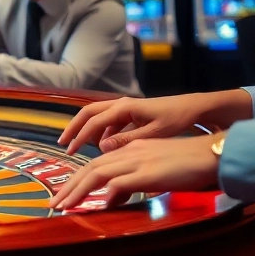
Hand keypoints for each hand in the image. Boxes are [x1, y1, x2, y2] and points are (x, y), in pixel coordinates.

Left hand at [49, 134, 219, 210]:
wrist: (212, 154)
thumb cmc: (188, 164)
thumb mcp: (153, 172)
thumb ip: (131, 182)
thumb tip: (112, 198)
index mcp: (128, 150)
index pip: (94, 165)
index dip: (75, 180)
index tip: (63, 196)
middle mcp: (128, 153)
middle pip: (89, 169)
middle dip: (68, 187)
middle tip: (52, 204)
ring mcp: (137, 161)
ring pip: (97, 174)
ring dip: (77, 191)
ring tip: (62, 207)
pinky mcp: (148, 172)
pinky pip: (120, 183)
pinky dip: (106, 194)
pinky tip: (98, 207)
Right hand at [58, 90, 252, 154]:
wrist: (193, 107)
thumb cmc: (175, 119)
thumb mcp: (153, 133)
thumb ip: (127, 140)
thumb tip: (101, 147)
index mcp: (124, 108)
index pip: (94, 122)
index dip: (80, 136)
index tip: (69, 150)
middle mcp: (120, 104)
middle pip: (87, 113)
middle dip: (73, 128)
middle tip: (63, 144)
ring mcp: (124, 107)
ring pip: (95, 115)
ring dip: (85, 129)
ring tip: (78, 146)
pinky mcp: (129, 112)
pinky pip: (107, 120)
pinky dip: (100, 131)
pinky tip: (102, 144)